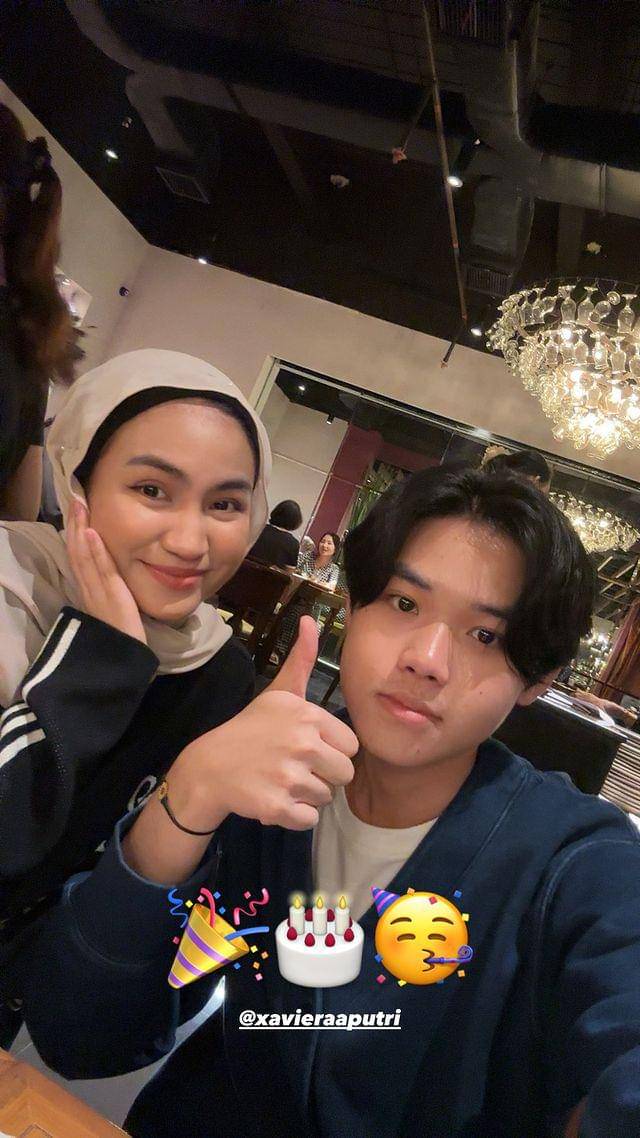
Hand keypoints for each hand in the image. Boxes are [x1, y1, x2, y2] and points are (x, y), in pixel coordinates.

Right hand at [66, 500, 145, 643]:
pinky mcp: (111, 597)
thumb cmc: (123, 637)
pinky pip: (101, 570)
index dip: (74, 535)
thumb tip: (112, 575)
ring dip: (80, 529)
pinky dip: (95, 550)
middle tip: (75, 499)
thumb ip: (110, 593)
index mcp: (89, 593)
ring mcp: (98, 593)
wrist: (124, 662)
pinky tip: (91, 532)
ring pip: (84, 557)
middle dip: (74, 525)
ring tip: (80, 506)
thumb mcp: (113, 610)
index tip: (76, 513)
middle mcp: (89, 590)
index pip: (78, 559)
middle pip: (76, 552)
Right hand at [168, 615, 357, 831]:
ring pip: (326, 798)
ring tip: (280, 781)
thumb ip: (302, 659)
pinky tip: (275, 799)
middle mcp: (302, 744)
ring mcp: (288, 776)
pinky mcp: (277, 807)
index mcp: (307, 716)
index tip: (307, 747)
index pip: (351, 746)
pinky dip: (294, 816)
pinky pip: (309, 820)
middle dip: (323, 776)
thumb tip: (311, 618)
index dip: (332, 750)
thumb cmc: (250, 729)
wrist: (209, 767)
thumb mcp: (278, 692)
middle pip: (344, 774)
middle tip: (294, 768)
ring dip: (307, 795)